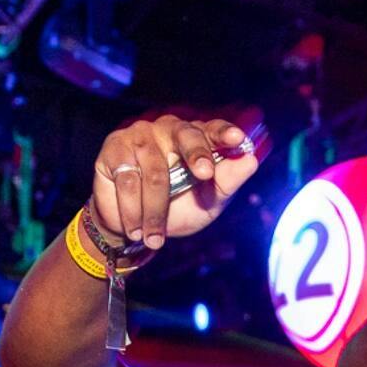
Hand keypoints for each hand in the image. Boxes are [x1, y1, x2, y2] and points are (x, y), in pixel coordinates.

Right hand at [90, 114, 260, 250]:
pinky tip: (135, 229)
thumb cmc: (178, 209)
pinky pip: (128, 180)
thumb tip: (251, 160)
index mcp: (197, 138)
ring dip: (155, 212)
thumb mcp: (209, 202)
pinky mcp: (115, 149)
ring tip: (154, 237)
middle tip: (205, 175)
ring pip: (156, 172)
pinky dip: (132, 210)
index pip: (213, 129)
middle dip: (197, 154)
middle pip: (186, 135)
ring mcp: (140, 136)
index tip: (238, 139)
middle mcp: (169, 130)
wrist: (136, 229)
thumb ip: (228, 182)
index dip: (224, 133)